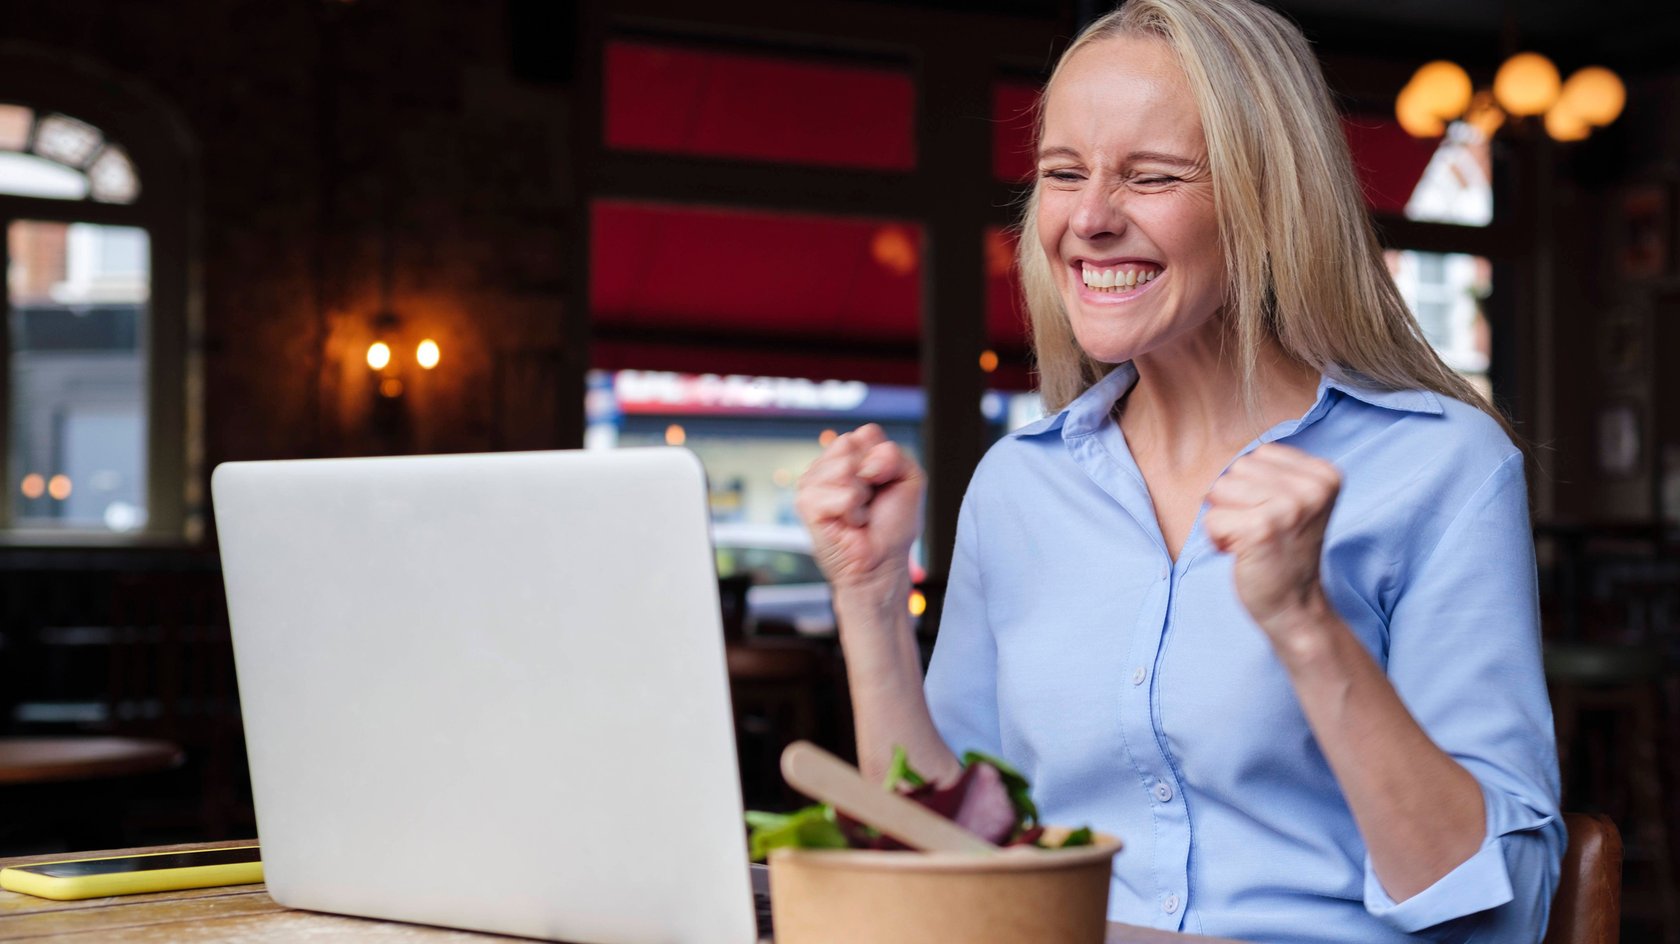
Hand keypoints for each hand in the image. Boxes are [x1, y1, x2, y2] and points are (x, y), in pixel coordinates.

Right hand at [794, 424, 923, 594]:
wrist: (882, 562)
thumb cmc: (891, 525)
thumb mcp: (908, 479)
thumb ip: (893, 454)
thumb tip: (863, 463)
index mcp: (848, 456)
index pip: (867, 432)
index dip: (884, 459)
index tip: (883, 484)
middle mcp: (826, 466)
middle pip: (850, 443)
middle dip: (873, 475)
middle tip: (869, 501)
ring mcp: (811, 483)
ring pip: (845, 468)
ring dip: (862, 496)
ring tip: (858, 513)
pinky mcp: (806, 504)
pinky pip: (844, 495)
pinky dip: (854, 512)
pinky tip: (850, 524)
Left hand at [1203, 444, 1340, 643]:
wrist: (1296, 605)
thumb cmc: (1285, 551)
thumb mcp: (1295, 502)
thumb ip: (1271, 473)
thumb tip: (1227, 455)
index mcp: (1325, 474)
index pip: (1260, 455)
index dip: (1253, 487)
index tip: (1274, 516)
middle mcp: (1312, 487)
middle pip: (1238, 469)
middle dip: (1237, 501)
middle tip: (1261, 532)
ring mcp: (1289, 507)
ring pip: (1220, 489)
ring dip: (1226, 519)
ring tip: (1252, 540)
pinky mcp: (1261, 529)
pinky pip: (1211, 519)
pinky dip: (1218, 539)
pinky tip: (1242, 553)